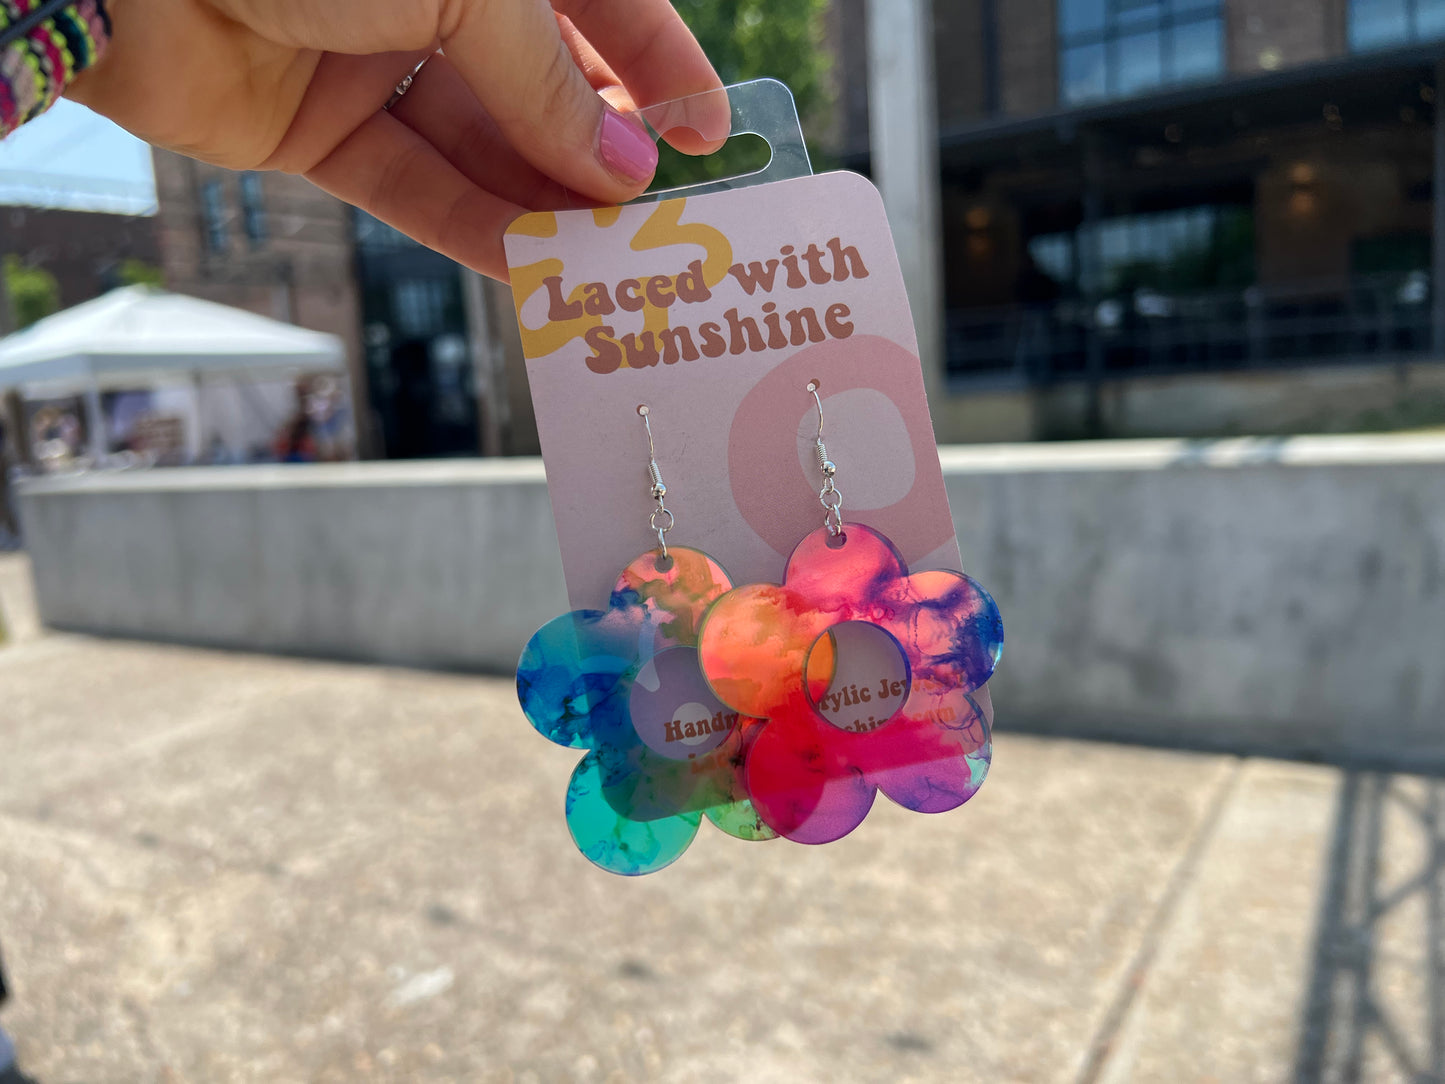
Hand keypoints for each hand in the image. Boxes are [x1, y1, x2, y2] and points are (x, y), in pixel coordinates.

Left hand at [67, 0, 727, 279]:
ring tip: (609, 263)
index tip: (709, 133)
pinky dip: (471, 227)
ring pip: (482, 144)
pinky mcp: (315, 130)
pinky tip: (532, 268)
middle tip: (657, 219)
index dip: (657, 63)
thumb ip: (545, 78)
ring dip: (545, 204)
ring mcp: (369, 57)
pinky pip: (412, 186)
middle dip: (600, 148)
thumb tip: (622, 169)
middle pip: (541, 81)